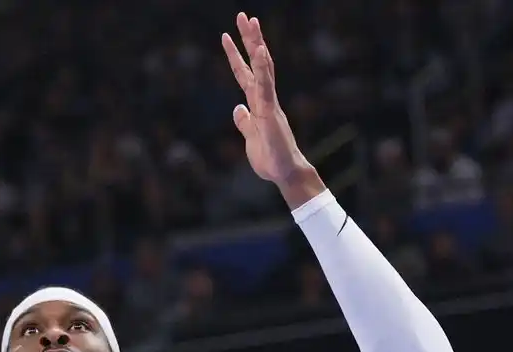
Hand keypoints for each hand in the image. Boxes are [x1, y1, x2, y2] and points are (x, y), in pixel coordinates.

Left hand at [220, 14, 317, 197]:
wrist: (285, 174)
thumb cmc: (271, 158)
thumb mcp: (250, 138)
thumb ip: (244, 122)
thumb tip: (237, 108)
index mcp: (258, 103)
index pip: (245, 74)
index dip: (236, 55)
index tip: (227, 36)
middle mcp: (265, 98)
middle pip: (256, 63)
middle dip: (249, 39)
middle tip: (244, 16)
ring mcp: (270, 103)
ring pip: (264, 68)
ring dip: (257, 45)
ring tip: (252, 23)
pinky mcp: (271, 112)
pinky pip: (266, 86)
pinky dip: (263, 68)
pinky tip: (259, 52)